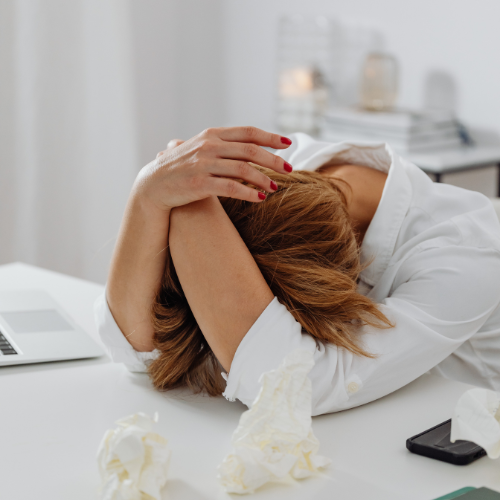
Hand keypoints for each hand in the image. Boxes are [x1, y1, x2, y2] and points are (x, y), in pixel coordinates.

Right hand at [134, 127, 292, 210]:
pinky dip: (249, 193)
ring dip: (264, 178)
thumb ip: (222, 145)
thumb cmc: (180, 168)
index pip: (248, 132)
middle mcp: (209, 146)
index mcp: (212, 135)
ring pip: (244, 169)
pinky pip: (231, 188)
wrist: (153, 186)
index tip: (288, 143)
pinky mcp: (199, 184)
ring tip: (276, 187)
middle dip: (274, 159)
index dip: (270, 136)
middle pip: (251, 150)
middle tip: (289, 169)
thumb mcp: (200, 149)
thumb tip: (247, 144)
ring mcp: (204, 164)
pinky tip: (261, 198)